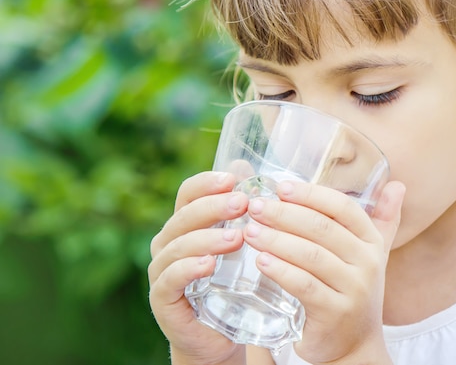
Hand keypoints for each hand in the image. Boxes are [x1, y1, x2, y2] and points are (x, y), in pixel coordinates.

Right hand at [148, 171, 248, 364]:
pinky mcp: (162, 299)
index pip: (188, 194)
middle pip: (183, 216)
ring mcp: (162, 271)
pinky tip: (208, 265)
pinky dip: (188, 269)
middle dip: (213, 207)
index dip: (207, 183)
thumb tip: (246, 165)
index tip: (234, 179)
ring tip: (236, 238)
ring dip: (206, 238)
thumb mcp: (241, 245)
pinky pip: (169, 279)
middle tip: (242, 204)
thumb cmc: (231, 286)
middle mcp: (168, 244)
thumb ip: (240, 209)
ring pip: (177, 246)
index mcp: (185, 225)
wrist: (219, 336)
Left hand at [243, 180, 405, 363]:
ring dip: (276, 239)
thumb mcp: (372, 254)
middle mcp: (368, 263)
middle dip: (284, 214)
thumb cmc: (354, 289)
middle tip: (255, 207)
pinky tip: (260, 260)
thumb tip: (399, 185)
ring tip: (251, 231)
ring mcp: (354, 289)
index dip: (311, 195)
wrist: (356, 344)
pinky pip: (303, 285)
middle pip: (322, 228)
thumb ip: (384, 219)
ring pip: (310, 255)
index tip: (281, 188)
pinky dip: (280, 270)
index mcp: (373, 241)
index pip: (343, 208)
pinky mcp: (335, 313)